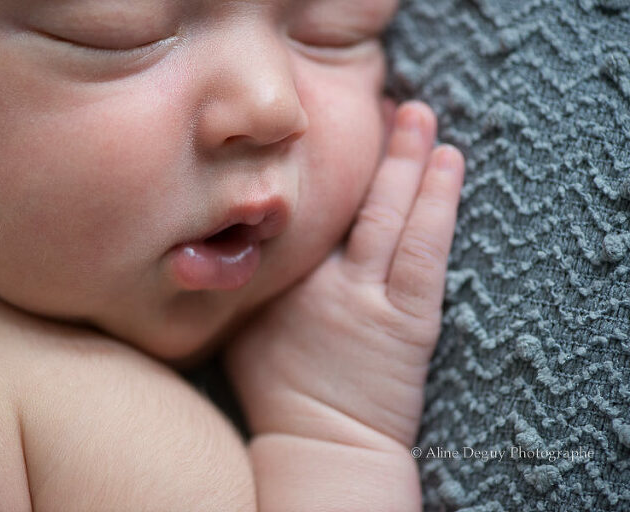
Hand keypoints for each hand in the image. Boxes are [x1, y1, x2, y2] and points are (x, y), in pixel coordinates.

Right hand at [225, 101, 464, 450]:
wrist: (322, 445)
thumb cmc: (278, 394)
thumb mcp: (241, 329)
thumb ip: (244, 279)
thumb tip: (231, 237)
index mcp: (279, 278)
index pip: (300, 206)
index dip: (317, 163)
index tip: (328, 130)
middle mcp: (323, 279)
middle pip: (349, 199)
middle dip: (370, 147)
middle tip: (381, 100)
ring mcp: (369, 297)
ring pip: (390, 214)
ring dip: (407, 160)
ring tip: (419, 114)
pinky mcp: (410, 319)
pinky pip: (426, 249)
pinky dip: (438, 202)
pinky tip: (448, 162)